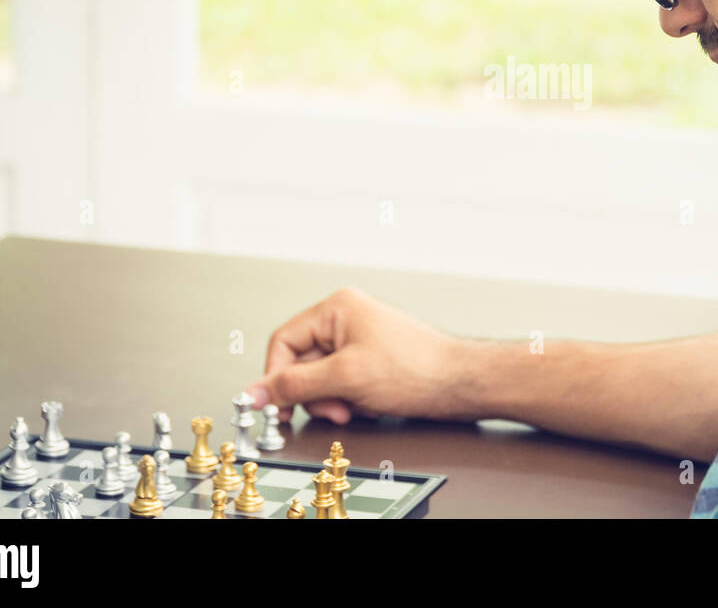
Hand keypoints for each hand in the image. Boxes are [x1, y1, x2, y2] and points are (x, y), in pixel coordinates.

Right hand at [246, 287, 469, 424]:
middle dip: (315, 393)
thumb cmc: (417, 368)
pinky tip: (369, 404)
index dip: (276, 377)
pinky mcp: (371, 362)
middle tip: (333, 408)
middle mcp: (346, 319)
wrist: (460, 384)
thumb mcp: (345, 378)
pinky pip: (342, 385)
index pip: (283, 342)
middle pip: (302, 363)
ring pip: (322, 378)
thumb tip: (257, 392)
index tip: (274, 405)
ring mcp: (360, 341)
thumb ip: (295, 385)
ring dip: (333, 400)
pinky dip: (350, 400)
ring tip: (356, 406)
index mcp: (337, 308)